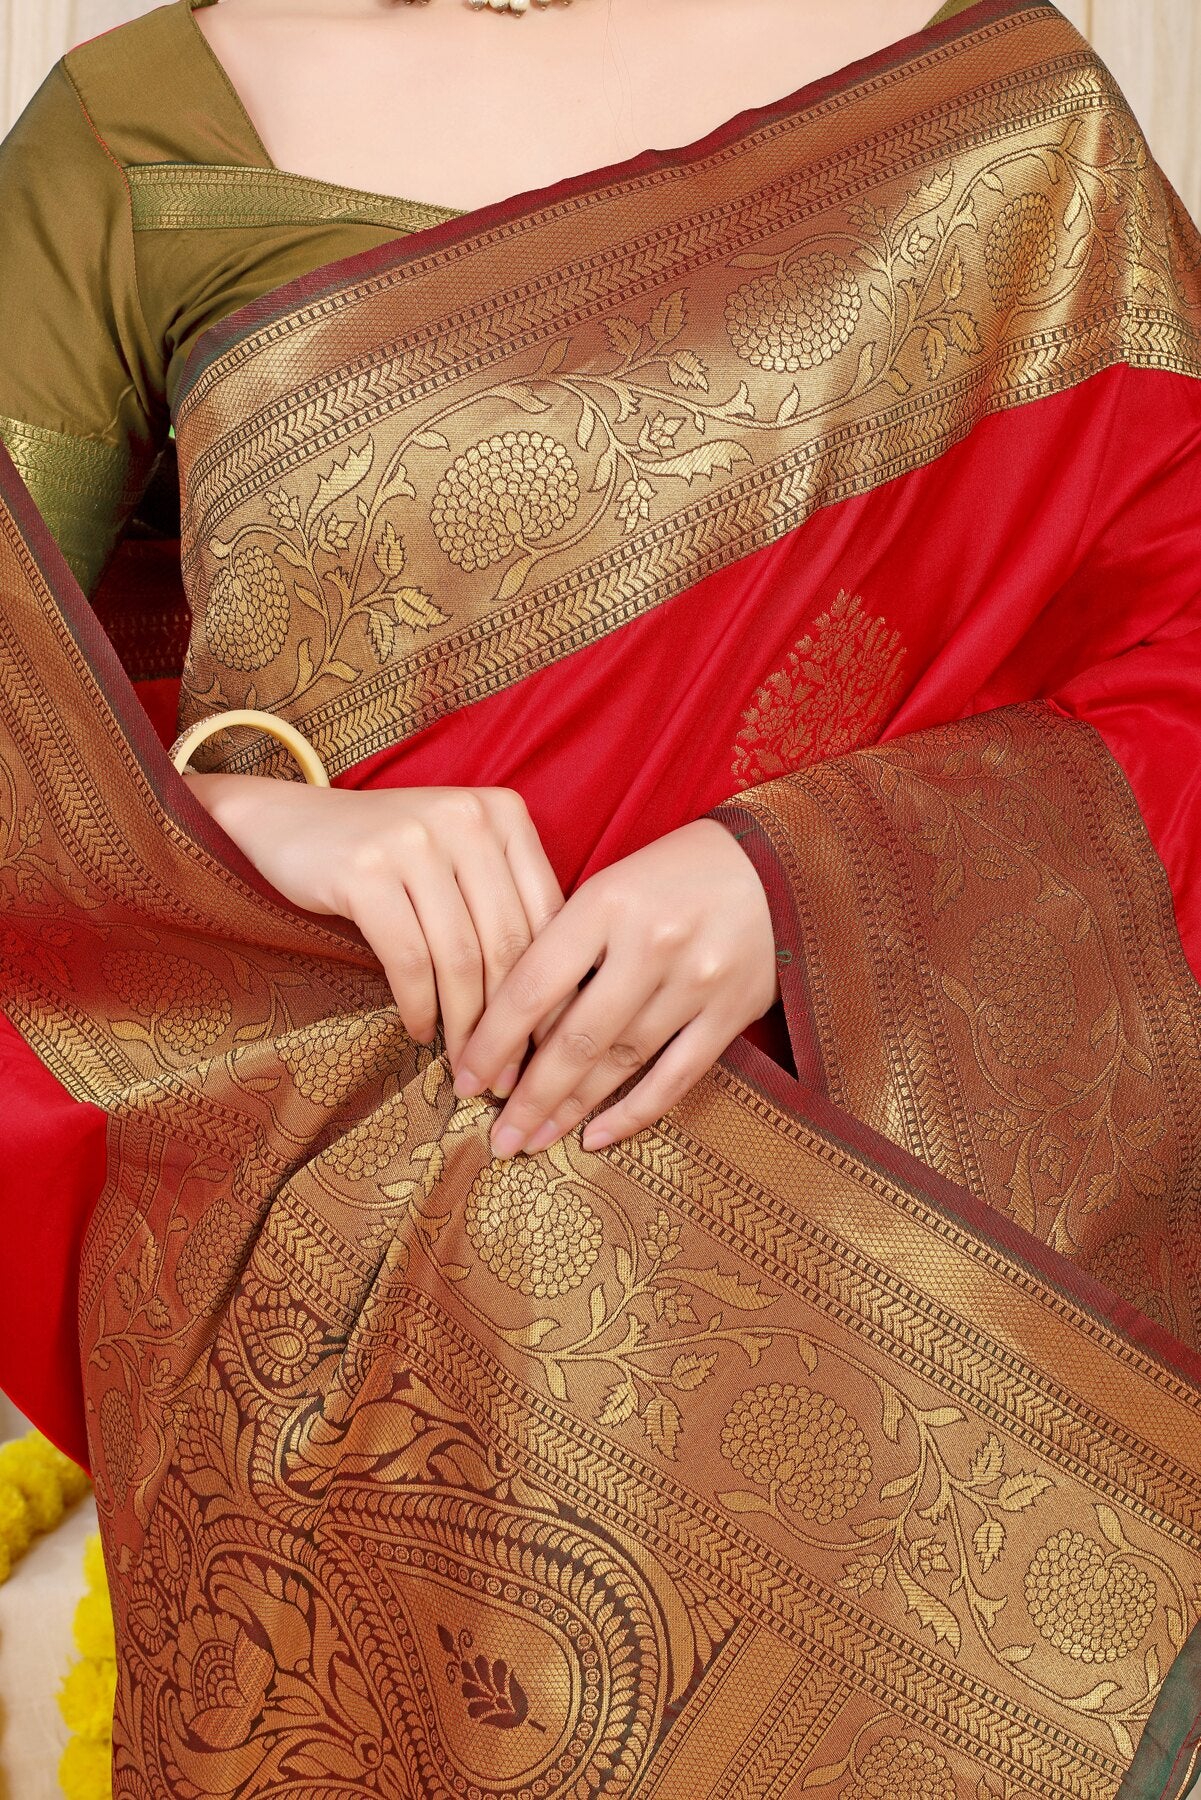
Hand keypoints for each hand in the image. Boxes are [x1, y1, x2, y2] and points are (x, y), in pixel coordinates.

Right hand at [184, 775, 563, 1067]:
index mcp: (504, 812)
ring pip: (460, 957)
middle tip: (509, 1077)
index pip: (548, 915)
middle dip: (512, 1024)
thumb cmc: (389, 855)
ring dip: (466, 1027)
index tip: (552, 1048)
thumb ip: (506, 905)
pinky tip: (419, 1032)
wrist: (288, 822)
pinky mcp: (365, 870)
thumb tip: (556, 1003)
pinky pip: (408, 960)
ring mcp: (415, 839)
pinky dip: (418, 1007)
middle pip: (508, 942)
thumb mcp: (460, 860)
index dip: (556, 991)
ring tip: (466, 1067)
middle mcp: (467, 817)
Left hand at [453, 819, 779, 1155]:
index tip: (466, 1081)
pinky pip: (676, 1077)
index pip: (534, 984)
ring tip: (535, 1139)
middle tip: (498, 1138)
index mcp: (607, 902)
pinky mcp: (733, 1011)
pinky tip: (595, 1136)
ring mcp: (697, 980)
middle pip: (576, 1036)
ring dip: (572, 1109)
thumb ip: (563, 945)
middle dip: (530, 1096)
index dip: (494, 1041)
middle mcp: (651, 943)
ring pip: (621, 1061)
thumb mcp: (609, 887)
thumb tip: (507, 1026)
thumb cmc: (672, 877)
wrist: (775, 865)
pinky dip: (633, 1112)